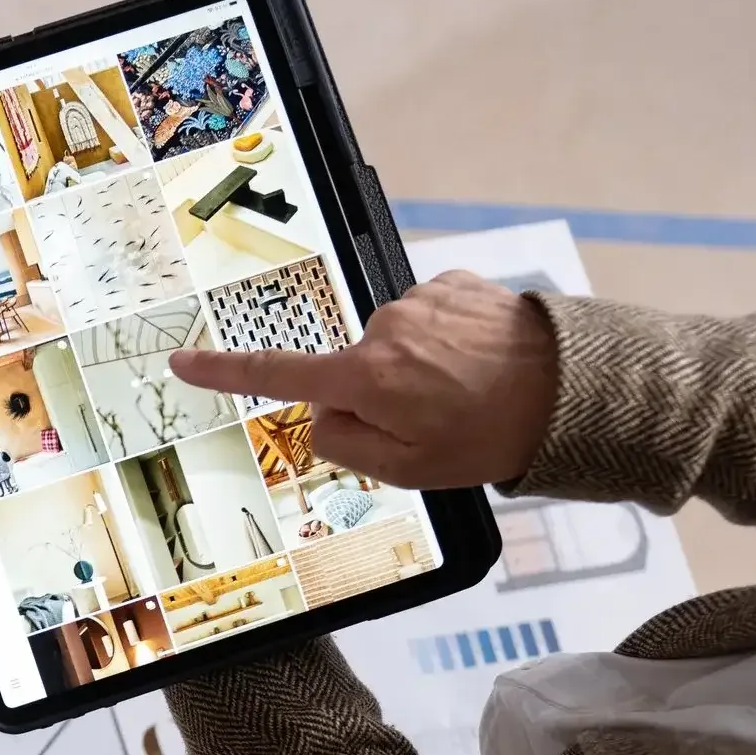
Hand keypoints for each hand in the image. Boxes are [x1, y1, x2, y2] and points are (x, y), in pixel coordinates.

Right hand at [169, 270, 559, 488]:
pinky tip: (480, 364)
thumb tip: (324, 415)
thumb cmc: (490, 437)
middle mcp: (383, 330)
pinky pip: (429, 319)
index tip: (182, 362)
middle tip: (436, 425)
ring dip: (419, 369)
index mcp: (364, 379)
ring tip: (469, 394)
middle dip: (380, 396)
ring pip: (394, 346)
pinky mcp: (454, 284)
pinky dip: (446, 343)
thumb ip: (346, 444)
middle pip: (352, 371)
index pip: (276, 375)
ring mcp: (419, 301)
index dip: (224, 372)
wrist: (573, 388)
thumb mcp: (408, 469)